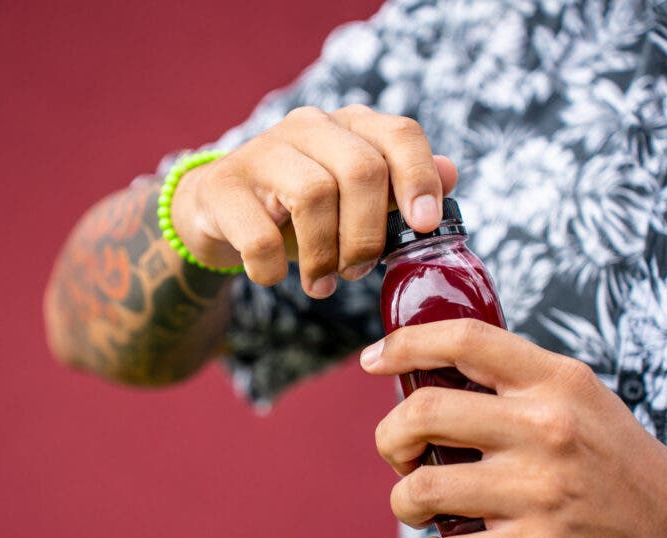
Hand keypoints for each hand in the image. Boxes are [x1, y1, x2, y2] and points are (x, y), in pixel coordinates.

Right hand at [169, 105, 457, 296]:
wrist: (215, 211)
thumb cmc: (295, 209)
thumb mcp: (350, 199)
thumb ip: (398, 188)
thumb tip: (451, 174)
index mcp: (348, 126)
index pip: (399, 133)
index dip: (419, 178)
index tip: (424, 225)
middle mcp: (307, 126)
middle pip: (361, 169)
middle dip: (368, 232)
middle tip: (358, 271)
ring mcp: (261, 151)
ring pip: (313, 196)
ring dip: (324, 255)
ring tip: (321, 283)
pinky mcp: (222, 187)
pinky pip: (260, 236)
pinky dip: (274, 269)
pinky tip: (276, 277)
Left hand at [360, 319, 666, 537]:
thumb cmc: (618, 466)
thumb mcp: (579, 399)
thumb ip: (514, 382)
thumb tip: (427, 372)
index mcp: (555, 382)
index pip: (464, 340)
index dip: (404, 344)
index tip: (373, 361)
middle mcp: (546, 429)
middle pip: (422, 412)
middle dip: (389, 437)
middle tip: (398, 454)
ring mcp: (540, 492)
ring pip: (418, 488)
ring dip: (402, 501)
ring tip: (419, 506)